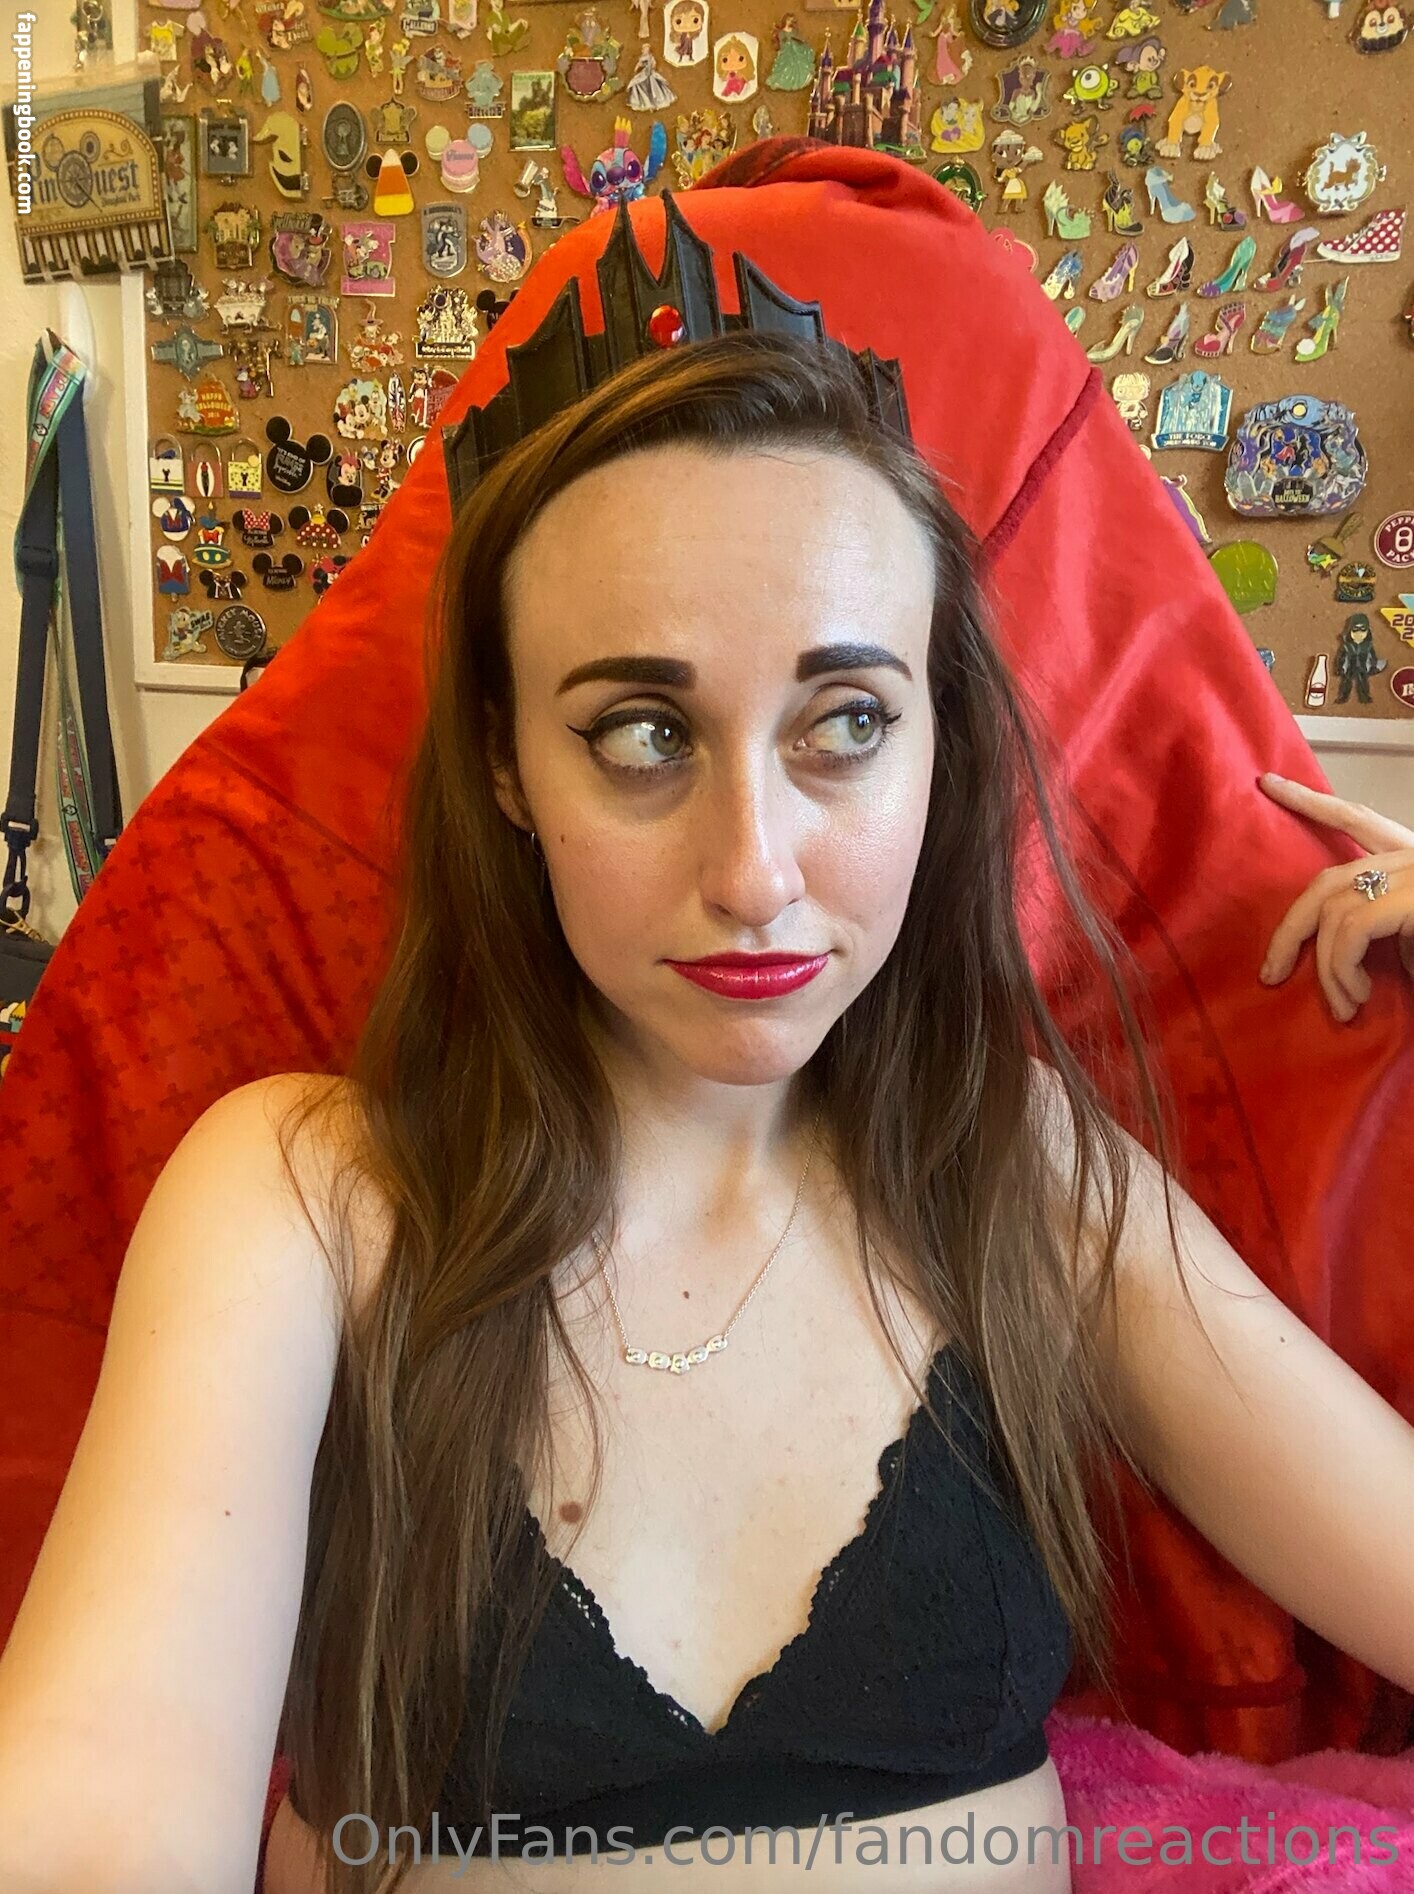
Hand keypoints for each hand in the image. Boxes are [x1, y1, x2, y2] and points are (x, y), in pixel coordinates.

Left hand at [1257, 773, 1413, 1021]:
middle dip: (1290, 928)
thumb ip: (1388, 932)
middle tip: (1269, 972)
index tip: (1268, 784)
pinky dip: (1342, 969)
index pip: (1356, 819)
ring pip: (1334, 911)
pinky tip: (1357, 996)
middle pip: (1327, 879)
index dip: (1311, 802)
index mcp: (1413, 859)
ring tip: (1344, 1006)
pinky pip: (1353, 929)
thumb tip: (1347, 954)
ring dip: (1327, 970)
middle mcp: (1413, 857)